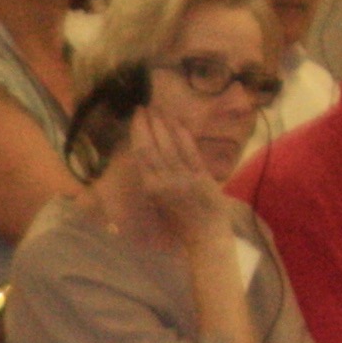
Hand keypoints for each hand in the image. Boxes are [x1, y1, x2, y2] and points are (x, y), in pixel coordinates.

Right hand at [115, 110, 232, 252]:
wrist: (205, 235)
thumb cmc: (179, 223)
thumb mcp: (159, 204)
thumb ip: (154, 182)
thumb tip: (147, 161)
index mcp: (151, 188)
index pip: (141, 155)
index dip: (138, 133)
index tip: (137, 117)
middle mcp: (164, 181)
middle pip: (152, 147)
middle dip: (148, 125)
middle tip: (144, 107)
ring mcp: (183, 178)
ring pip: (170, 147)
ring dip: (164, 126)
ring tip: (159, 110)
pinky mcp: (201, 178)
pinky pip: (190, 153)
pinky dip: (183, 136)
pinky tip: (178, 123)